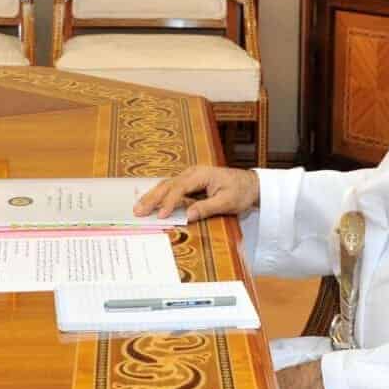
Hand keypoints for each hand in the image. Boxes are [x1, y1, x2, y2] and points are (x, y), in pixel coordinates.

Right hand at [133, 165, 259, 221]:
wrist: (250, 184)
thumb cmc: (241, 191)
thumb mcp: (227, 202)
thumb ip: (207, 208)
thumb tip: (187, 215)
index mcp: (201, 174)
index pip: (180, 188)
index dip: (169, 202)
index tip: (161, 215)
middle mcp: (193, 172)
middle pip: (168, 184)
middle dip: (152, 198)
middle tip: (138, 211)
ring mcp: (190, 176)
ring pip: (166, 185)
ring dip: (152, 196)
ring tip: (138, 207)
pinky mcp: (190, 182)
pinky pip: (171, 188)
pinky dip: (159, 195)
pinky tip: (150, 202)